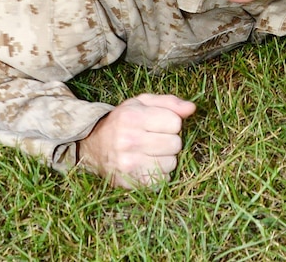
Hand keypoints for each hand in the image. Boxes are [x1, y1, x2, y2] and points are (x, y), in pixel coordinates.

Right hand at [77, 93, 195, 188]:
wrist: (93, 146)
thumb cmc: (124, 121)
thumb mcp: (142, 103)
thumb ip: (169, 102)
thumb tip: (192, 108)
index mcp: (132, 117)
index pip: (175, 122)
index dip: (171, 122)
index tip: (160, 124)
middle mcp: (129, 141)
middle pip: (176, 144)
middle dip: (170, 140)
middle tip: (156, 139)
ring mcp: (129, 164)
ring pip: (171, 163)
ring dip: (166, 158)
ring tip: (151, 152)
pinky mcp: (130, 183)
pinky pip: (162, 180)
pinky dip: (160, 173)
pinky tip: (148, 164)